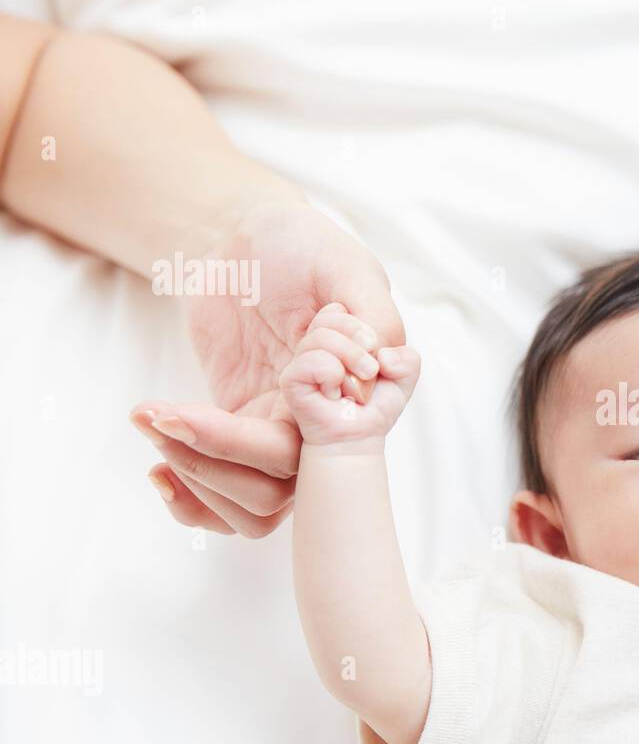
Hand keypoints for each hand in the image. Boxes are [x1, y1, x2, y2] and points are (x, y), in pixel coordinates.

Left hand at [128, 199, 404, 536]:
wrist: (243, 238)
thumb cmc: (301, 245)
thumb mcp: (344, 263)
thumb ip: (371, 312)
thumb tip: (375, 371)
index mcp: (359, 393)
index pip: (333, 449)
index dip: (290, 438)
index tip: (256, 385)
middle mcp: (323, 425)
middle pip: (287, 489)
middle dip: (223, 459)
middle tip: (172, 415)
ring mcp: (280, 433)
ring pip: (256, 505)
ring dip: (200, 476)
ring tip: (156, 420)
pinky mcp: (236, 432)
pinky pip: (222, 496)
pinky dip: (190, 501)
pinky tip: (159, 467)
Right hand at [280, 304, 420, 445]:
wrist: (359, 437)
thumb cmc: (374, 407)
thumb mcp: (403, 377)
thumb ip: (408, 358)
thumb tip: (384, 357)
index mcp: (336, 337)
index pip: (340, 309)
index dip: (363, 328)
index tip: (375, 353)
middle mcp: (316, 346)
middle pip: (332, 315)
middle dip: (362, 340)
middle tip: (371, 370)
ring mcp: (301, 361)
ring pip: (323, 336)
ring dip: (352, 359)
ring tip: (359, 385)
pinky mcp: (292, 380)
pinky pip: (314, 361)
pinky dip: (334, 376)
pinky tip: (334, 393)